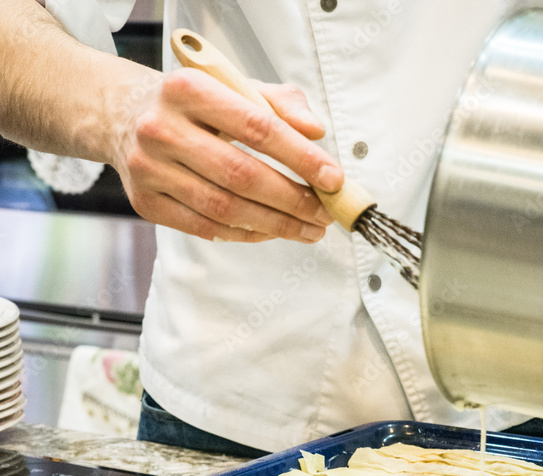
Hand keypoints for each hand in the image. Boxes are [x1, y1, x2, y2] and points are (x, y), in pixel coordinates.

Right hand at [110, 68, 344, 242]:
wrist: (122, 115)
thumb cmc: (190, 104)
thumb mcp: (231, 87)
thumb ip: (278, 103)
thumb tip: (315, 132)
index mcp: (189, 89)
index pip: (256, 127)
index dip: (300, 157)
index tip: (332, 179)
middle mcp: (163, 128)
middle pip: (241, 175)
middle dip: (292, 200)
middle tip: (324, 213)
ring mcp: (149, 169)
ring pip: (224, 208)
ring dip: (275, 225)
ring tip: (307, 229)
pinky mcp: (146, 203)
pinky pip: (205, 228)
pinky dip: (245, 234)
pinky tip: (270, 231)